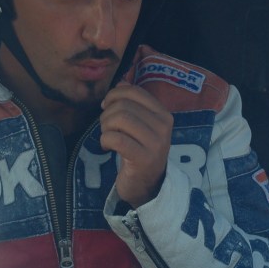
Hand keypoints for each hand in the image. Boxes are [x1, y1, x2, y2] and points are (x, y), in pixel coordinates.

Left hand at [100, 82, 173, 207]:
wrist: (147, 185)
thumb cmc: (140, 151)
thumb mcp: (140, 125)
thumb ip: (133, 104)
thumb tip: (121, 82)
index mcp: (164, 114)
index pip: (134, 91)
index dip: (114, 95)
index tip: (106, 107)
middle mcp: (163, 126)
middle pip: (123, 106)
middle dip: (106, 115)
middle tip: (106, 128)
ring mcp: (156, 143)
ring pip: (119, 120)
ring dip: (105, 127)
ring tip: (107, 136)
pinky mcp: (144, 158)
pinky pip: (116, 139)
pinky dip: (105, 141)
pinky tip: (107, 147)